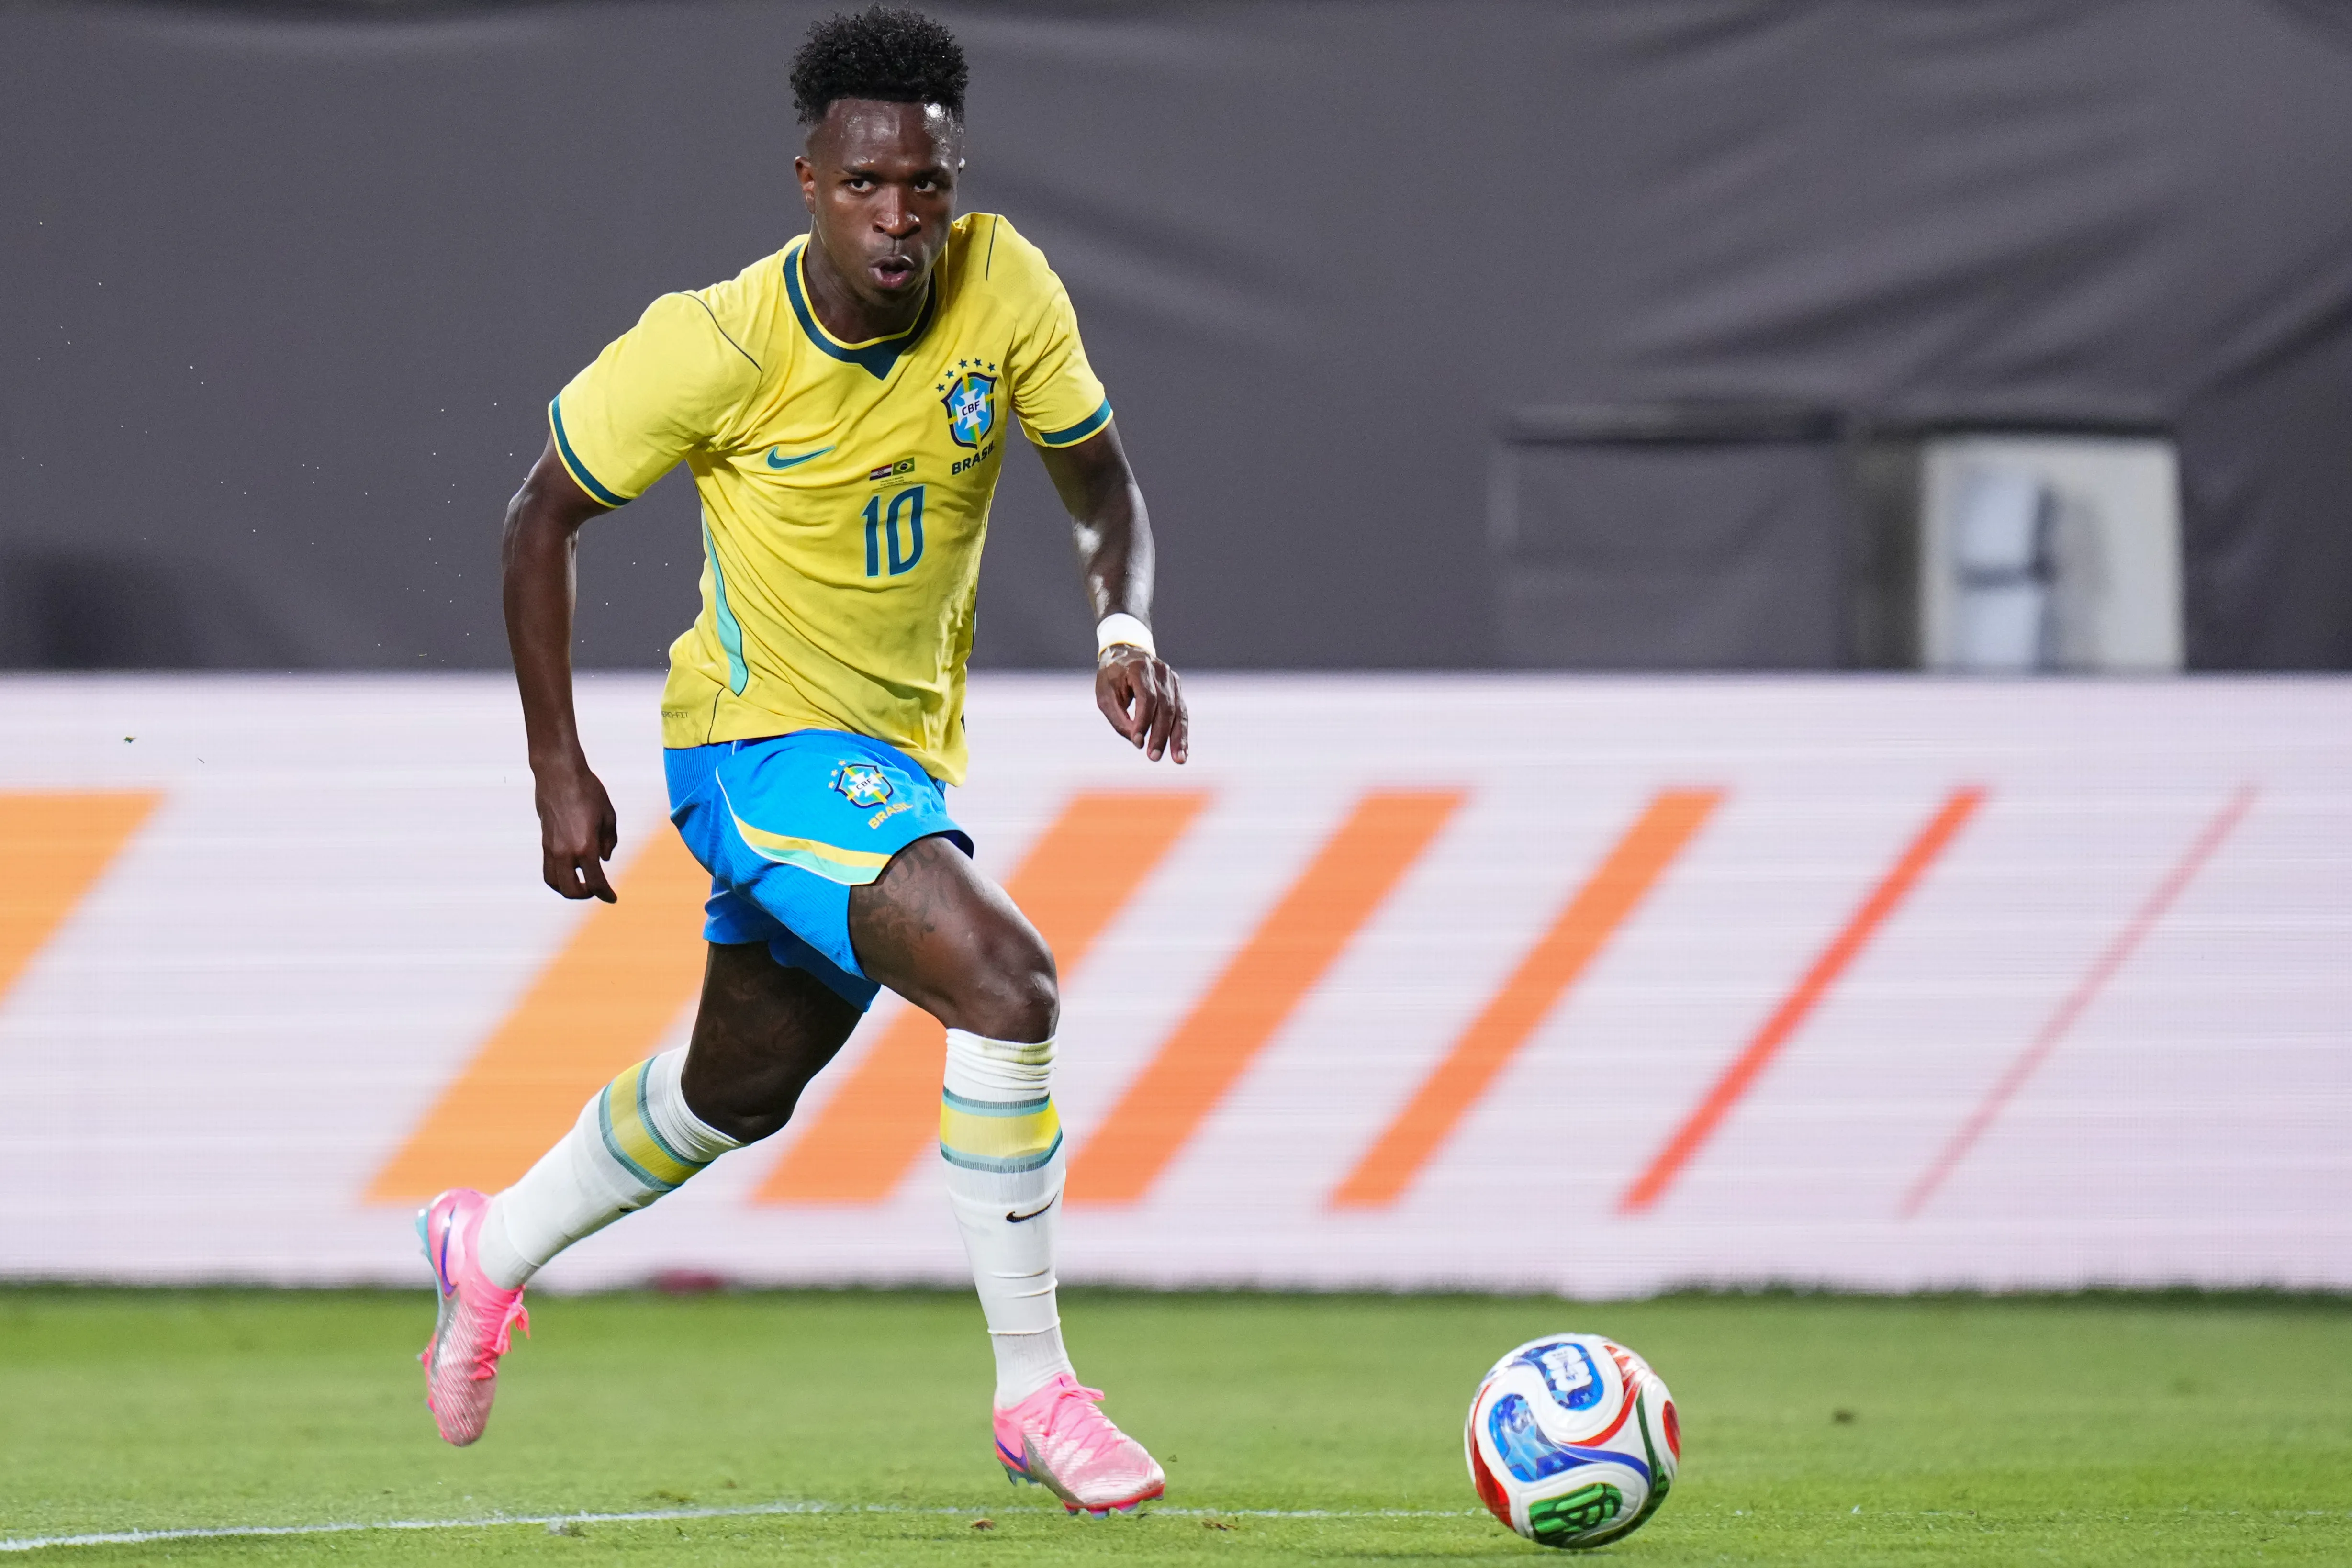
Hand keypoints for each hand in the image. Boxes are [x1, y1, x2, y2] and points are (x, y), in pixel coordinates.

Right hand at [533, 753, 618, 900]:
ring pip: (554, 883)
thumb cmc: (588, 791)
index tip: (612, 898)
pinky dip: (558, 876)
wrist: (559, 773)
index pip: (596, 882)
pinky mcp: (544, 841)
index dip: (605, 894)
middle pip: (571, 890)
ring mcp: (552, 848)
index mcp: (586, 847)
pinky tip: (570, 868)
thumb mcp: (608, 816)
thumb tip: (604, 859)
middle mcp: (566, 852)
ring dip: (568, 889)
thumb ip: (609, 842)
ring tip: (581, 883)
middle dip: (585, 895)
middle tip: (596, 890)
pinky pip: (548, 868)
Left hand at [1095, 646, 1188, 762]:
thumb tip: (1137, 741)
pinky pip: (1182, 712)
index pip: (1147, 698)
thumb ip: (1118, 718)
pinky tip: (1182, 750)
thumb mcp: (1105, 695)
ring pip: (1178, 711)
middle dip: (1161, 734)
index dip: (1144, 722)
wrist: (1125, 653)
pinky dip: (1181, 732)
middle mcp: (1160, 672)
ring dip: (1178, 737)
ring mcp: (1171, 679)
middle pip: (1166, 707)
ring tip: (1178, 759)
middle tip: (1154, 757)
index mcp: (1139, 668)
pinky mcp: (1177, 688)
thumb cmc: (1111, 677)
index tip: (1137, 743)